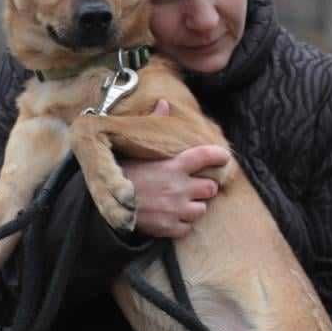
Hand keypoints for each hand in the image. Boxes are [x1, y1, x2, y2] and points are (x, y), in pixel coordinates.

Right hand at [120, 99, 230, 237]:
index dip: (220, 157)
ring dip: (194, 207)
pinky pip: (187, 227)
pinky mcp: (169, 227)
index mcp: (173, 165)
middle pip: (211, 188)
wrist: (107, 203)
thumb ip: (154, 124)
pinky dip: (181, 224)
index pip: (207, 156)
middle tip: (194, 186)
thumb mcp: (137, 147)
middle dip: (205, 187)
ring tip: (181, 203)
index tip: (224, 158)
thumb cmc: (122, 172)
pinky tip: (170, 217)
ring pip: (201, 209)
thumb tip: (163, 103)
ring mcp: (175, 209)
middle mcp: (179, 187)